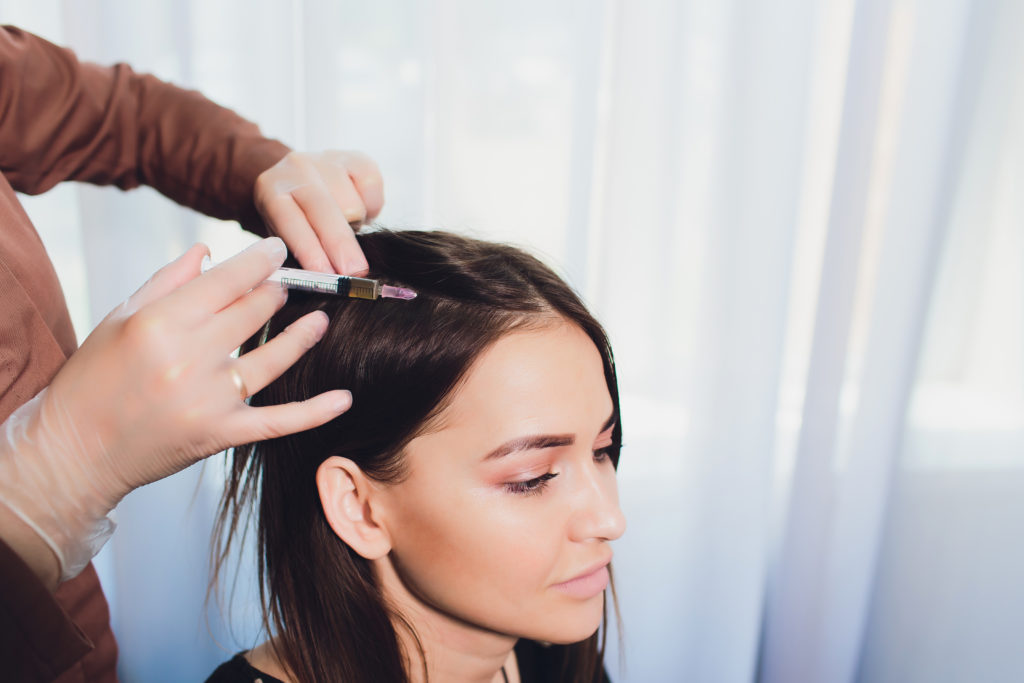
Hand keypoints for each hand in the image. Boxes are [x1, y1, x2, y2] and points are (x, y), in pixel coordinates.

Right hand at [0, 237, 351, 581]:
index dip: (261, 260)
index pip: (229, 279)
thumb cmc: (94, 379)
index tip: (277, 249)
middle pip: (256, 312)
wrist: (76, 449)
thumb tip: (208, 250)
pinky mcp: (221, 434)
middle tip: (290, 285)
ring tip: (321, 319)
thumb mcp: (120, 318)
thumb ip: (167, 281)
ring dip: (305, 335)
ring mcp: (209, 399)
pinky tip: (344, 397)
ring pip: (275, 358)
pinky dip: (315, 411)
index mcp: (161, 322)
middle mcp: (189, 358)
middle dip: (279, 292)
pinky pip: (280, 420)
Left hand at [254, 150, 383, 274]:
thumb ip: (299, 254)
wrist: (300, 181)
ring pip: (352, 204)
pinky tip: (361, 212)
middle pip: (323, 208)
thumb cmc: (294, 221)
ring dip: (355, 226)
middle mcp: (297, 168)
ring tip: (347, 231)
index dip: (308, 248)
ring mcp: (328, 159)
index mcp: (271, 190)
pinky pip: (372, 187)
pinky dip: (371, 208)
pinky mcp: (357, 158)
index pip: (290, 220)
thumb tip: (326, 280)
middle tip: (354, 271)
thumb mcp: (285, 237)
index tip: (325, 273)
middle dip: (340, 244)